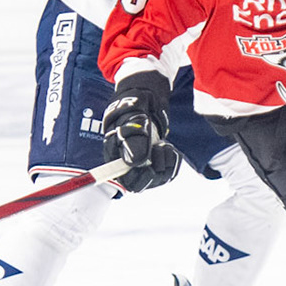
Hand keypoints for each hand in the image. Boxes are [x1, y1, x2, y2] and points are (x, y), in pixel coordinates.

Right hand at [100, 73, 181, 192]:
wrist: (147, 102)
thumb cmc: (135, 105)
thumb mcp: (133, 114)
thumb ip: (132, 136)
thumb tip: (136, 161)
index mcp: (113, 151)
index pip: (119, 175)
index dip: (134, 177)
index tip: (149, 169)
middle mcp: (124, 163)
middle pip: (138, 184)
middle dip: (153, 170)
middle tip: (160, 148)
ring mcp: (141, 166)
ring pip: (155, 179)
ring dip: (165, 162)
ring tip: (164, 145)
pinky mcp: (155, 165)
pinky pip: (167, 173)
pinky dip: (172, 162)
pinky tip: (170, 149)